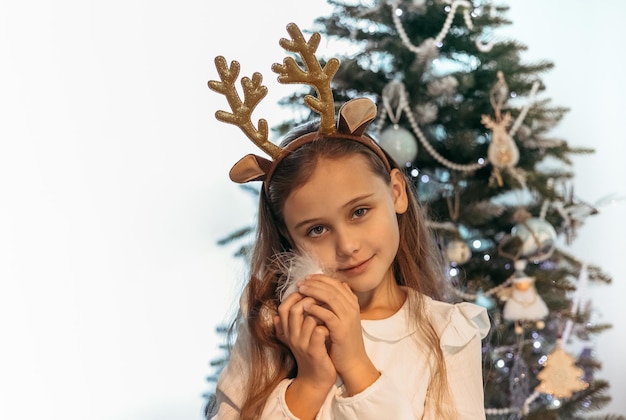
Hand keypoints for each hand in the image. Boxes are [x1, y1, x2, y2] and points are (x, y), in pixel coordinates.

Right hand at [275, 291, 335, 417]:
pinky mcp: (315, 352)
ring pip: (309, 319)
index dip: (295, 296)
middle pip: (294, 310)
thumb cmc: (310, 353)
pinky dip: (326, 326)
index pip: (283, 307)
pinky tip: (331, 326)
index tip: (308, 291)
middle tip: (321, 298)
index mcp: (288, 331)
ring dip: (321, 312)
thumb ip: (291, 325)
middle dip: (309, 300)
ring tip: (329, 311)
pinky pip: (319, 332)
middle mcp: (293, 337)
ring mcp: (303, 345)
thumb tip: (276, 316)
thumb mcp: (298, 338)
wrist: (316, 379)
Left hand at [297, 274, 379, 395]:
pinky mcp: (342, 329)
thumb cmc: (343, 339)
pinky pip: (327, 314)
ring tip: (300, 290)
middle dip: (314, 283)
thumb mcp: (343, 318)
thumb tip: (334, 285)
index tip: (307, 278)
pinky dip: (316, 308)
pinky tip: (305, 306)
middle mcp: (352, 307)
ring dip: (313, 292)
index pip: (335, 283)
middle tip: (300, 283)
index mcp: (352, 303)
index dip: (320, 279)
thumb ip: (339, 302)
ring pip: (330, 298)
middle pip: (332, 287)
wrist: (352, 362)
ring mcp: (348, 318)